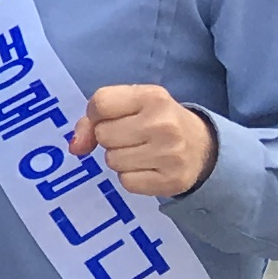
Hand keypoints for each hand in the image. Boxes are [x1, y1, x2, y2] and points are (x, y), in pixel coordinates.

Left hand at [72, 81, 219, 196]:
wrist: (202, 147)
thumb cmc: (158, 120)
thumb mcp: (132, 104)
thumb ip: (95, 116)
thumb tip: (75, 147)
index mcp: (153, 96)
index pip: (100, 103)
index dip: (96, 114)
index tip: (110, 118)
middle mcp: (163, 124)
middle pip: (103, 135)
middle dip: (110, 137)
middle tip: (132, 135)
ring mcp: (170, 155)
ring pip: (112, 160)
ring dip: (119, 158)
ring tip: (141, 151)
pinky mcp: (171, 181)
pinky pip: (126, 182)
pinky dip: (130, 177)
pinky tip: (148, 167)